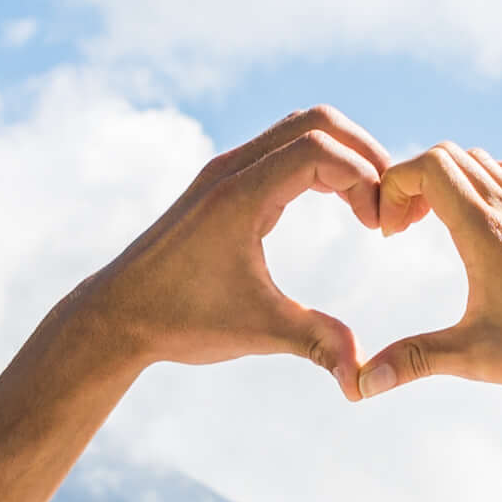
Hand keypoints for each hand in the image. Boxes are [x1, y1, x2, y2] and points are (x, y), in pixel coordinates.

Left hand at [52, 106, 399, 397]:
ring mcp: (224, 171)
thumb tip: (361, 380)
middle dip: (364, 154)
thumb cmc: (180, 321)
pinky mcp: (222, 182)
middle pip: (316, 121)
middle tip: (385, 205)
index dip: (364, 179)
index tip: (378, 228)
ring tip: (368, 204)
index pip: (320, 149)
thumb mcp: (257, 331)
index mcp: (240, 195)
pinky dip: (319, 163)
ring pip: (299, 128)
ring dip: (342, 154)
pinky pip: (282, 148)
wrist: (116, 316)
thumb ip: (317, 343)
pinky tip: (338, 205)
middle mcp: (231, 170)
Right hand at [352, 145, 501, 402]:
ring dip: (448, 179)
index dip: (394, 185)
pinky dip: (484, 182)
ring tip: (433, 225)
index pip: (430, 166)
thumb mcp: (476, 358)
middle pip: (450, 155)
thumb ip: (414, 361)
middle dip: (412, 181)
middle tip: (402, 229)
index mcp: (488, 232)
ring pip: (482, 162)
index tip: (388, 232)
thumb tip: (361, 384)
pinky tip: (479, 226)